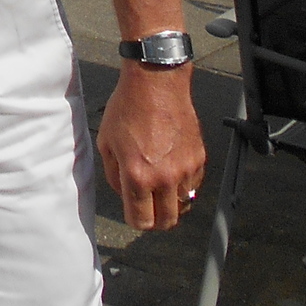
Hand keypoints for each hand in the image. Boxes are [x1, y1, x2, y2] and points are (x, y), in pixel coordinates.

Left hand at [97, 65, 206, 230]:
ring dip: (171, 203)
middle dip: (156, 220)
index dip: (135, 220)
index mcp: (138, 176)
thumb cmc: (127, 108)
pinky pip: (194, 186)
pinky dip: (184, 185)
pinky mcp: (200, 159)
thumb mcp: (106, 143)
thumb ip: (114, 176)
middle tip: (148, 209)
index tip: (133, 213)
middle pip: (167, 222)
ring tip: (160, 187)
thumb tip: (124, 194)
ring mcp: (185, 170)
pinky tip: (172, 170)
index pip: (141, 221)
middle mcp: (165, 178)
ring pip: (183, 205)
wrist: (156, 83)